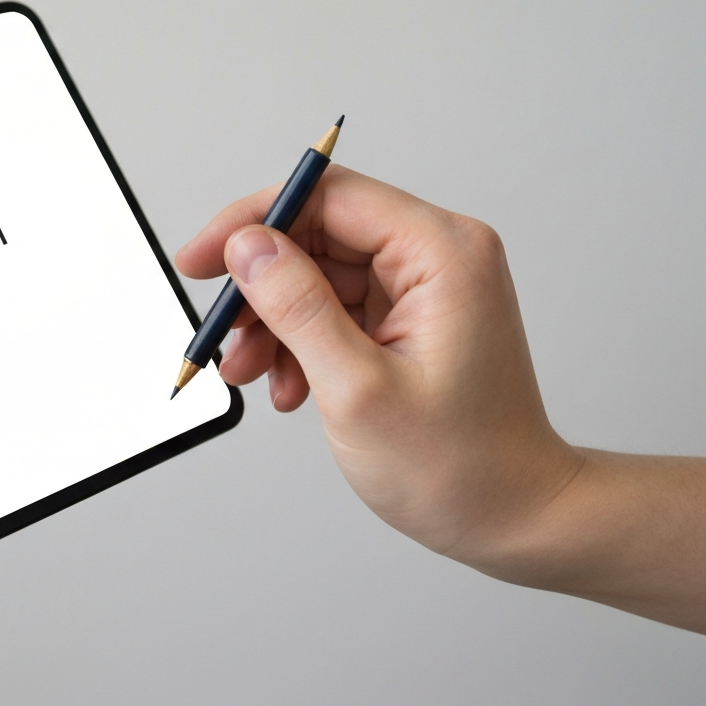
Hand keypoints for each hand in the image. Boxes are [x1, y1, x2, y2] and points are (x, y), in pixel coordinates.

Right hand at [174, 166, 581, 566]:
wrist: (513, 518)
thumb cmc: (460, 466)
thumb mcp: (356, 387)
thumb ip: (297, 307)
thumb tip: (248, 248)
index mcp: (441, 253)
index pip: (329, 196)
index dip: (254, 221)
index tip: (202, 259)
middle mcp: (437, 256)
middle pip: (318, 234)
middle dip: (259, 285)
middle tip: (218, 331)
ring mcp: (424, 288)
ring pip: (317, 275)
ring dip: (272, 322)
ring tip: (249, 372)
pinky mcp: (409, 318)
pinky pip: (333, 308)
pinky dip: (298, 342)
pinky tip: (287, 386)